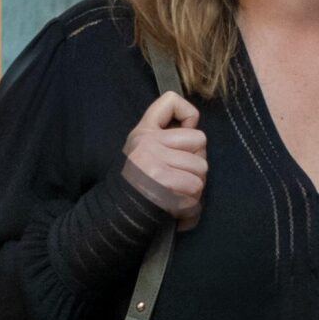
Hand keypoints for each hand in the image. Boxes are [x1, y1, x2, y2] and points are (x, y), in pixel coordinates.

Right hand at [120, 92, 207, 230]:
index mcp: (143, 132)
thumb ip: (166, 142)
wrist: (117, 218)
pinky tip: (176, 210)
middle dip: (196, 163)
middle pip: (200, 140)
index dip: (189, 114)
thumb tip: (197, 139)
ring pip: (202, 168)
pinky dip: (191, 206)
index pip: (171, 101)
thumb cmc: (136, 189)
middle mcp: (147, 142)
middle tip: (180, 179)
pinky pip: (196, 189)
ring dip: (195, 188)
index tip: (187, 132)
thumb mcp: (142, 155)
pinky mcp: (162, 181)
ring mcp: (154, 160)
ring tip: (177, 196)